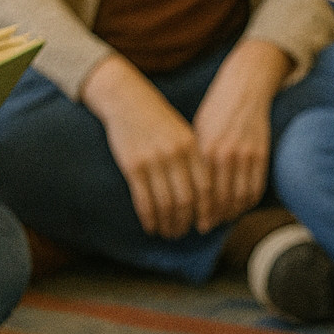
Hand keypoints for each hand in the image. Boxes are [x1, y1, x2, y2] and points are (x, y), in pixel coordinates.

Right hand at [84, 54, 206, 239]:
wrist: (127, 100)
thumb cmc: (157, 119)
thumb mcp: (182, 133)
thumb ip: (193, 158)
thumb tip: (203, 193)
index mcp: (191, 146)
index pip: (205, 187)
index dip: (206, 210)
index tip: (204, 224)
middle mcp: (175, 154)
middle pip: (186, 199)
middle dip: (185, 221)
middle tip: (182, 233)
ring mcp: (153, 160)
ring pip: (165, 203)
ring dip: (167, 223)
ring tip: (167, 233)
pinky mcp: (133, 165)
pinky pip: (143, 199)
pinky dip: (149, 217)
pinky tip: (150, 226)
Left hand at [191, 40, 290, 232]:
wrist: (245, 88)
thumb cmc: (216, 109)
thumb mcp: (198, 131)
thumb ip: (195, 158)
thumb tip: (187, 188)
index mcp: (204, 149)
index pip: (200, 191)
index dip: (197, 211)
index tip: (192, 221)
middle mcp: (224, 154)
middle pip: (219, 199)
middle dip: (211, 217)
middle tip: (205, 227)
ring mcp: (245, 155)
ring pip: (238, 197)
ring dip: (230, 213)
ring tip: (222, 219)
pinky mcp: (261, 154)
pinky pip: (255, 187)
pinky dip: (248, 202)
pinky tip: (240, 207)